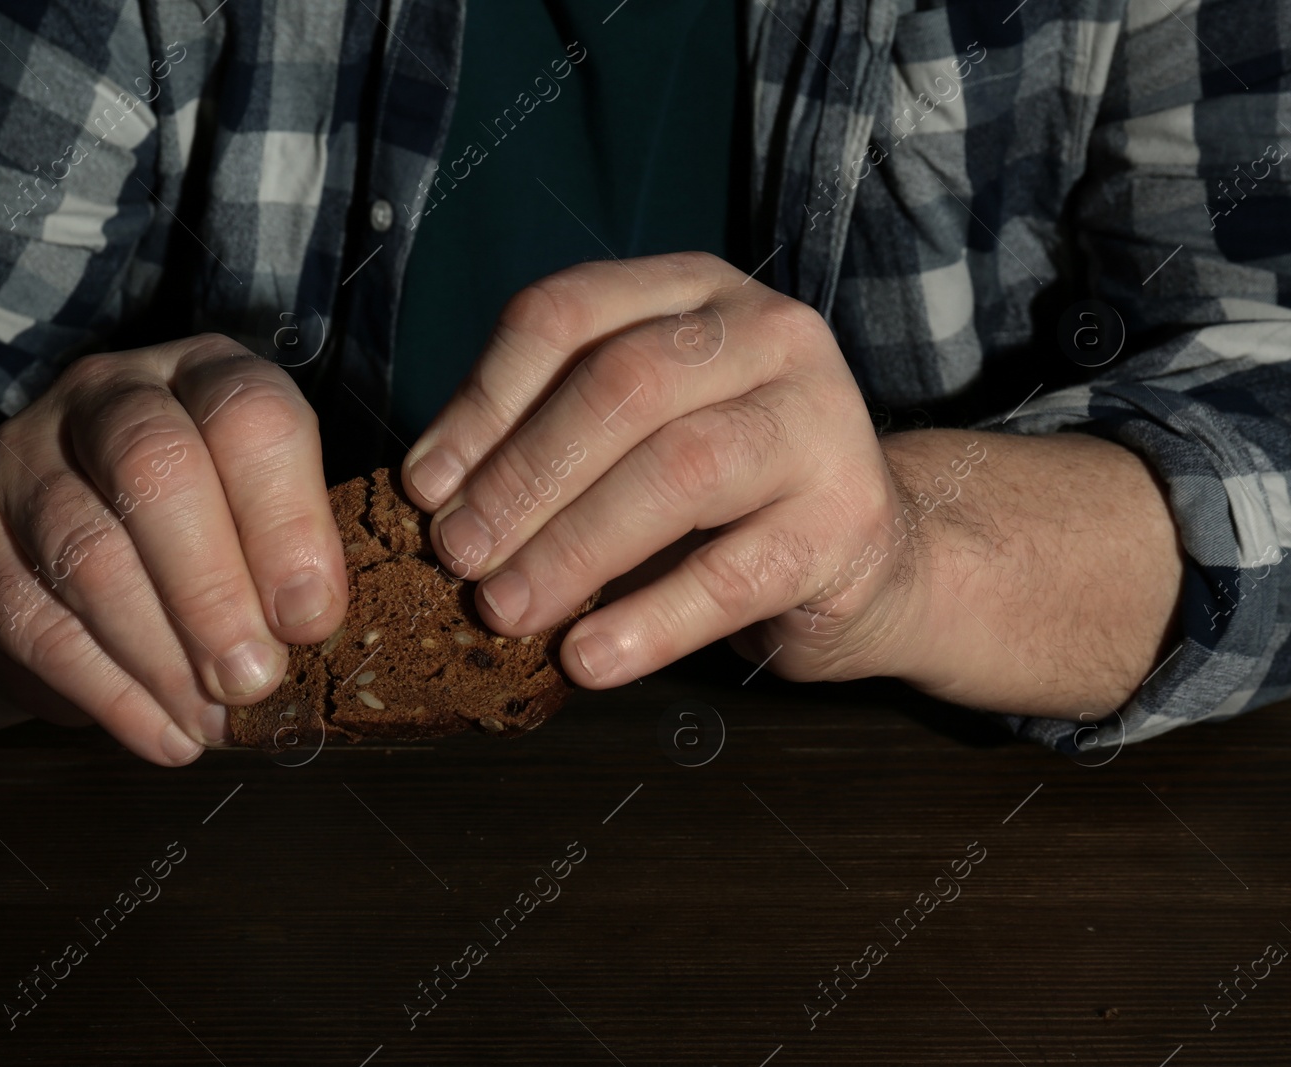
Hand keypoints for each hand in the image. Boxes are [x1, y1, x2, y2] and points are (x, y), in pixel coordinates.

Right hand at [0, 333, 344, 764]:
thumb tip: (310, 630)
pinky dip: (108, 692)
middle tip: (252, 680)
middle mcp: (109, 396)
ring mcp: (26, 460)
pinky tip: (163, 734)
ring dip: (159, 656)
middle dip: (211, 592)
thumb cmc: (208, 523)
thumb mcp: (265, 513)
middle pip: (155, 469)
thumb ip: (294, 556)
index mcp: (203, 376)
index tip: (310, 618)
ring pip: (87, 552)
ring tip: (211, 721)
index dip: (286, 521)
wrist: (68, 529)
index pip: (248, 415)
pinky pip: (33, 621)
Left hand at [399, 253, 1182, 716]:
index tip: (423, 487)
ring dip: (573, 548)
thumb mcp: (631, 433)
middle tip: (455, 557)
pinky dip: (648, 622)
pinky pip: (734, 574)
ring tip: (504, 610)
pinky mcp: (850, 521)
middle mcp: (767, 333)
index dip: (482, 402)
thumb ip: (546, 437)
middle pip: (621, 386)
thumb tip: (433, 497)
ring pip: (679, 469)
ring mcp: (821, 420)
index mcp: (691, 293)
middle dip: (522, 478)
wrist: (869, 549)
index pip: (567, 315)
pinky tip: (586, 659)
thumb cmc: (719, 492)